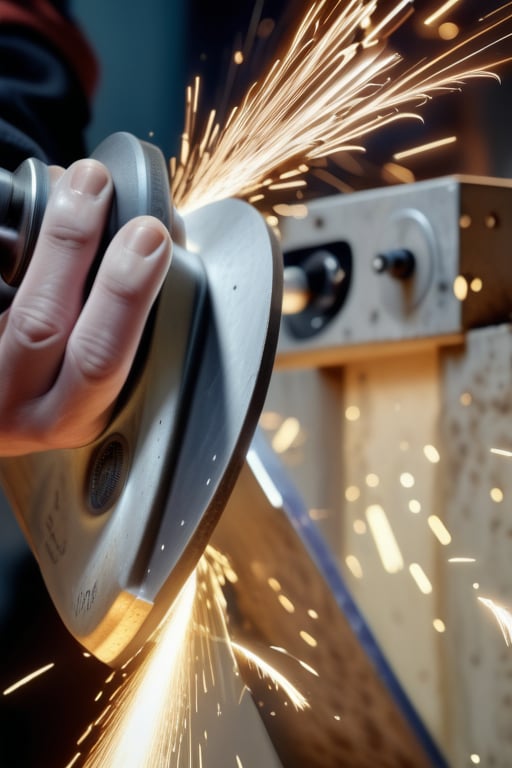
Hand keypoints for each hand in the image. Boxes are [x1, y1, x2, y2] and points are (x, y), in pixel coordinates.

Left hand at [0, 158, 171, 455]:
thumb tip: (158, 235)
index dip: (125, 293)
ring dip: (39, 236)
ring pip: (9, 306)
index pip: (99, 359)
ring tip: (65, 184)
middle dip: (72, 245)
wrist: (9, 400)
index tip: (151, 238)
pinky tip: (23, 209)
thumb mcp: (98, 381)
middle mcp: (15, 405)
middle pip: (40, 323)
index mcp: (71, 415)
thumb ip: (129, 322)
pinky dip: (8, 240)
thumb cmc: (66, 386)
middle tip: (96, 188)